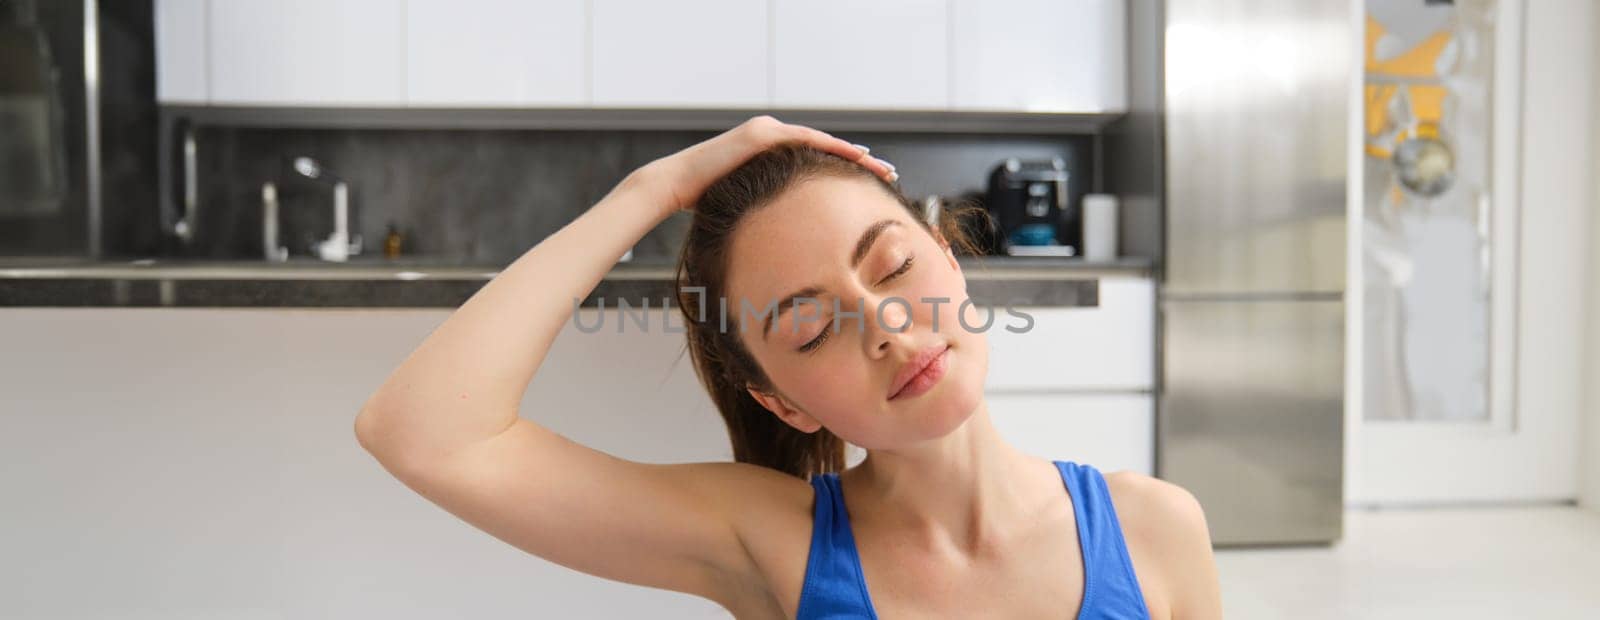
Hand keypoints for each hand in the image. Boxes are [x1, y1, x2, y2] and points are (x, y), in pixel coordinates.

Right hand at [615, 116, 896, 218]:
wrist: (674, 186)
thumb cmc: (706, 205)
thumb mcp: (747, 209)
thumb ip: (769, 215)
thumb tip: (788, 247)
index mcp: (771, 155)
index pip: (817, 162)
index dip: (847, 172)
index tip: (873, 185)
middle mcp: (771, 136)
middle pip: (826, 149)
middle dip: (861, 162)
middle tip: (891, 174)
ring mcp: (767, 132)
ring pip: (822, 142)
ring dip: (854, 153)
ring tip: (881, 166)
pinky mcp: (761, 134)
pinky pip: (806, 139)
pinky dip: (832, 147)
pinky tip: (857, 155)